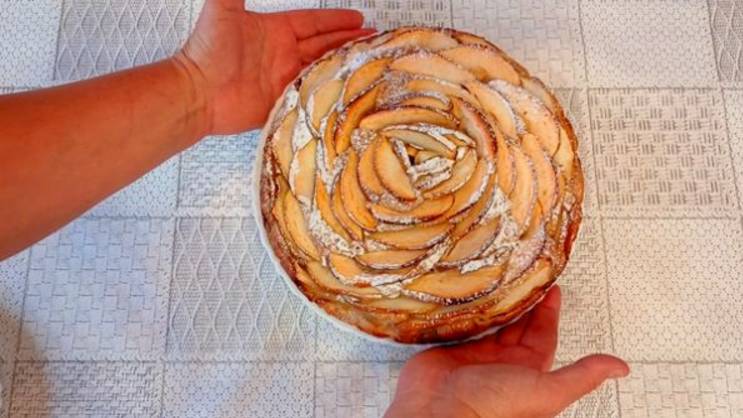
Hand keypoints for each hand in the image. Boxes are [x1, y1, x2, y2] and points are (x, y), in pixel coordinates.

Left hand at [176, 0, 374, 134]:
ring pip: (321, 70)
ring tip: (369, 63)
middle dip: (348, 42)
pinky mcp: (282, 102)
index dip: (336, 20)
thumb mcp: (222, 8)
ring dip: (343, 66)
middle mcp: (282, 54)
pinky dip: (328, 94)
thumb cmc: (206, 51)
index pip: (313, 23)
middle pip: (323, 45)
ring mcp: (283, 79)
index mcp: (275, 30)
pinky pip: (311, 96)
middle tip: (374, 41)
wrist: (195, 93)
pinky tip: (346, 92)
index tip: (359, 19)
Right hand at [385, 286, 629, 417]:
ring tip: (503, 276)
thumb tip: (619, 367)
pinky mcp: (453, 345)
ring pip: (493, 320)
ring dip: (498, 301)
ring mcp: (476, 353)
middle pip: (518, 323)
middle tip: (528, 273)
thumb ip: (581, 376)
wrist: (441, 410)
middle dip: (524, 300)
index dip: (549, 311)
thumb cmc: (492, 408)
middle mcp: (503, 362)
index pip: (543, 334)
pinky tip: (474, 291)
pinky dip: (471, 307)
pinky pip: (466, 321)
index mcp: (527, 371)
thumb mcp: (546, 390)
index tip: (553, 288)